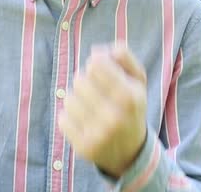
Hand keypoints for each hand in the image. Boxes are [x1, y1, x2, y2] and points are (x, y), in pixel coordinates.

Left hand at [58, 43, 147, 177]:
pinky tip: (84, 122)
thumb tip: (97, 50)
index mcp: (129, 96)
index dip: (96, 63)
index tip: (102, 72)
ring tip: (91, 107)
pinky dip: (70, 117)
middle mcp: (114, 117)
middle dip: (86, 82)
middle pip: (79, 79)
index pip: (96, 63)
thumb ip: (124, 57)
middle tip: (97, 92)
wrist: (131, 151)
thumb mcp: (138, 80)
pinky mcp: (83, 147)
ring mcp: (97, 134)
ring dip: (77, 99)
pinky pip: (62, 118)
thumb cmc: (131, 106)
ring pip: (68, 98)